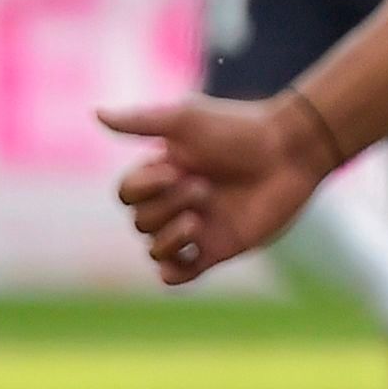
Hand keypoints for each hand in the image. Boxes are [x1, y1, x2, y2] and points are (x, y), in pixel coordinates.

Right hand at [98, 93, 333, 283]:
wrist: (291, 150)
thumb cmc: (240, 129)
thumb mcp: (187, 119)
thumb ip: (142, 121)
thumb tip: (96, 114)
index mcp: (163, 174)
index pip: (126, 194)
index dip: (142, 187)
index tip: (174, 169)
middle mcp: (176, 202)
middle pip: (140, 221)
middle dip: (166, 206)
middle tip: (204, 187)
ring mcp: (198, 227)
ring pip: (155, 248)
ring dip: (169, 237)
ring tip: (198, 219)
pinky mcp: (220, 248)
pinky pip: (179, 274)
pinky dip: (172, 273)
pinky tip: (185, 257)